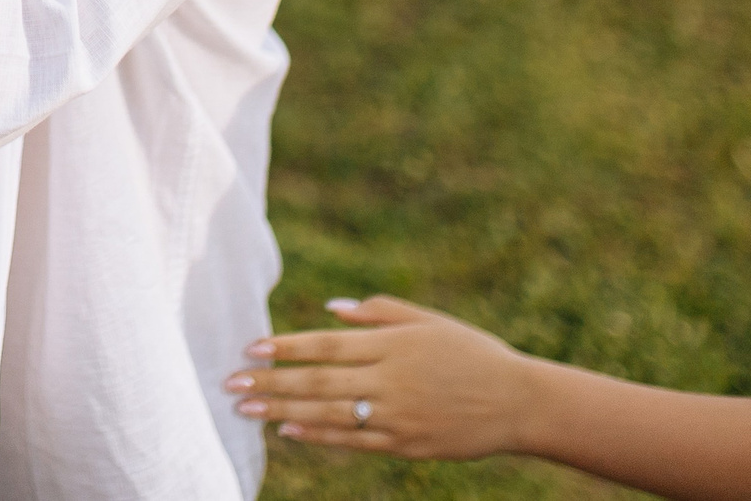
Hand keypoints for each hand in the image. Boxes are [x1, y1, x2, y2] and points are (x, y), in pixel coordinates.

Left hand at [225, 295, 545, 459]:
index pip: (327, 345)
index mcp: (392, 345)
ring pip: (329, 414)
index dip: (286, 347)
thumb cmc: (472, 353)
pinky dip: (319, 436)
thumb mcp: (428, 321)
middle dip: (270, 382)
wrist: (520, 403)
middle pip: (318, 382)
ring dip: (282, 411)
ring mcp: (397, 416)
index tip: (250, 347)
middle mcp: (390, 380)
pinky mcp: (406, 443)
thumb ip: (378, 312)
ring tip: (245, 408)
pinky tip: (288, 431)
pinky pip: (354, 441)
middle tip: (229, 382)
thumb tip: (330, 307)